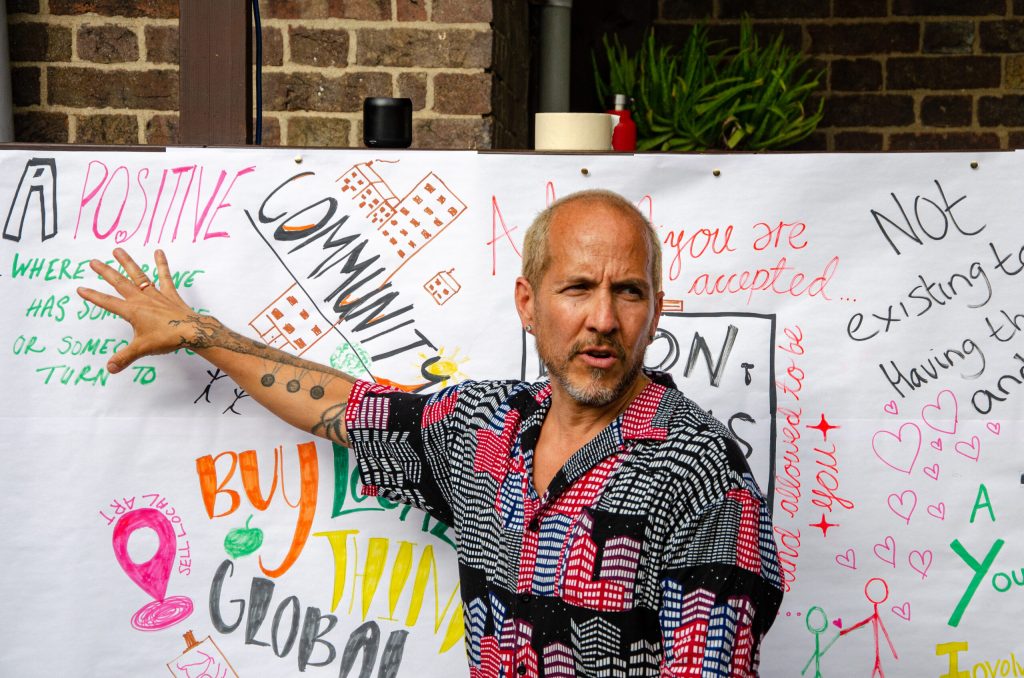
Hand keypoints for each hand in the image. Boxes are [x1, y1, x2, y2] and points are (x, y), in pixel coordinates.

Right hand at [77, 248, 209, 373]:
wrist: (192, 332)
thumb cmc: (167, 338)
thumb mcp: (141, 349)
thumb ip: (124, 357)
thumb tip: (109, 368)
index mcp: (132, 311)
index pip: (108, 303)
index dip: (93, 296)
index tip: (80, 288)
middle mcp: (141, 299)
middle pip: (120, 283)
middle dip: (105, 272)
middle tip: (93, 261)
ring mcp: (155, 295)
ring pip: (139, 275)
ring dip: (128, 262)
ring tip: (117, 250)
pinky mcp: (169, 294)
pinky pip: (165, 277)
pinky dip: (162, 264)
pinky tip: (159, 251)